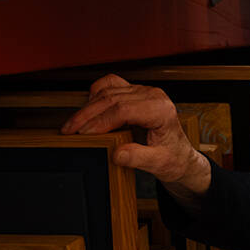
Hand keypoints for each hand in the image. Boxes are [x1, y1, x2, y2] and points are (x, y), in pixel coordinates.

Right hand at [61, 75, 211, 196]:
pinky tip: (87, 109)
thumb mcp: (159, 164)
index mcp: (161, 110)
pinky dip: (96, 95)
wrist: (180, 155)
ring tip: (73, 125)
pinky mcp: (135, 92)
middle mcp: (153, 95)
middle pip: (112, 98)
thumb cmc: (173, 158)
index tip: (83, 134)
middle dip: (87, 115)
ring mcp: (144, 91)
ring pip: (108, 91)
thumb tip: (117, 154)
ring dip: (88, 107)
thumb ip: (139, 159)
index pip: (124, 110)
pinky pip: (111, 85)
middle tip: (69, 131)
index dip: (100, 121)